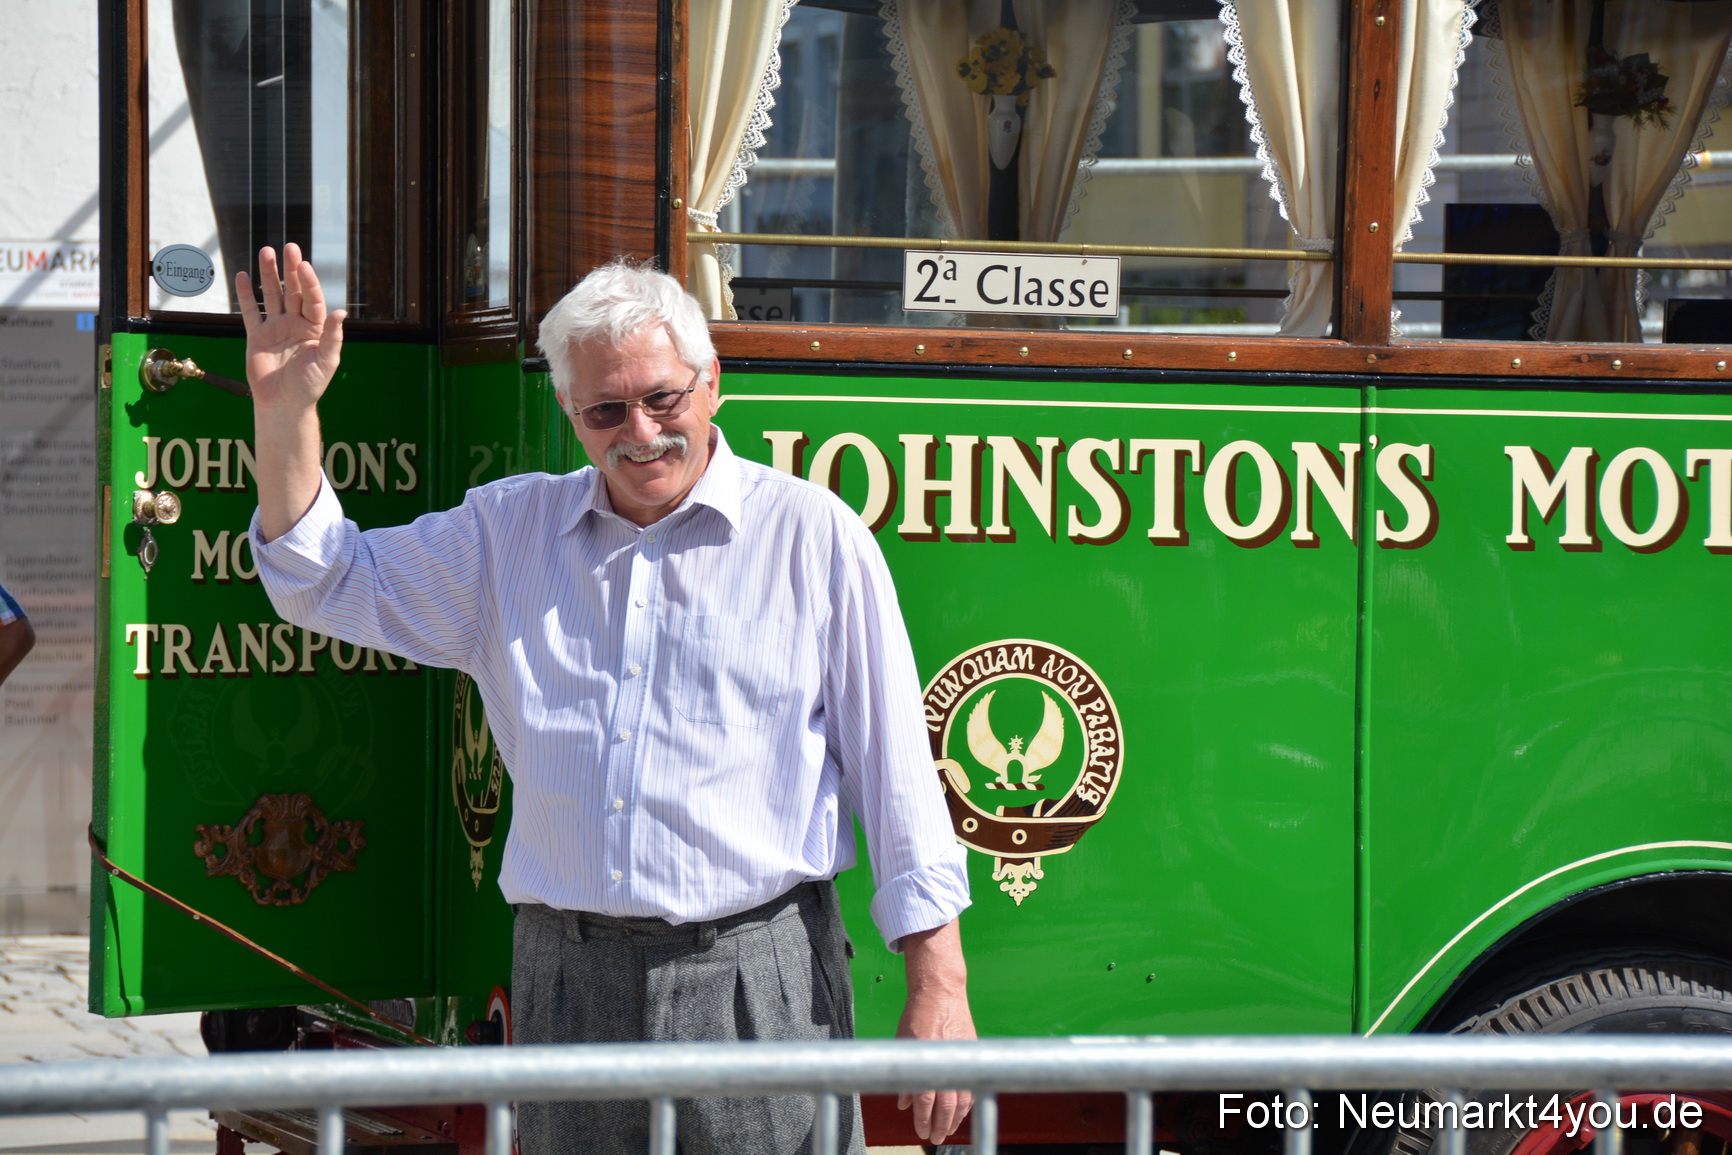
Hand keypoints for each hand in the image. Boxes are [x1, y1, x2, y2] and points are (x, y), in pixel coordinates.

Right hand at [237, 243, 344, 411]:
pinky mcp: (257, 336)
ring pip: (272, 296)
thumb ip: (332, 337)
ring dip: (269, 275)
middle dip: (291, 270)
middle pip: (294, 291)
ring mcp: (276, 328)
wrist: (284, 404)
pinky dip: (246, 295)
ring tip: (267, 251)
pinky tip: (242, 276)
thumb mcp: (326, 361)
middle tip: (289, 247)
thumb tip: (340, 311)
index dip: (309, 283)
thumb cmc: (309, 385)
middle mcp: (296, 324)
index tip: (304, 265)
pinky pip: (251, 312)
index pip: (312, 300)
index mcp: (315, 328)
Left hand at [896, 920, 975, 1144]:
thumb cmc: (918, 1015)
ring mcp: (961, 1059)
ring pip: (963, 1099)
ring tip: (948, 1130)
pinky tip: (960, 1112)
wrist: (941, 992)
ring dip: (955, 1118)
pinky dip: (966, 1103)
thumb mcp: (903, 1044)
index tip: (921, 1131)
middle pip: (946, 1106)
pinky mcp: (971, 1055)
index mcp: (926, 1061)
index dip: (923, 1120)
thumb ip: (903, 1075)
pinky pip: (972, 1086)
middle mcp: (946, 1063)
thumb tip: (902, 1103)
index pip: (925, 1101)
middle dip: (940, 1125)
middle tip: (934, 1138)